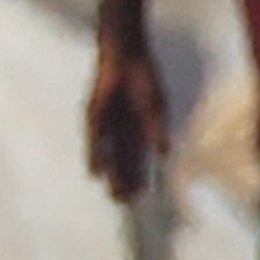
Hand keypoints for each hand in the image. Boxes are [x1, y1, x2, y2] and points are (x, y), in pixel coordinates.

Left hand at [83, 38, 165, 203]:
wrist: (126, 55)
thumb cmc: (143, 78)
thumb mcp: (155, 108)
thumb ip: (157, 131)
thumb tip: (165, 156)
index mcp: (139, 128)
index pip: (139, 159)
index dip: (141, 177)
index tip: (142, 196)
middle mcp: (121, 130)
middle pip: (123, 162)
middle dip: (125, 181)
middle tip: (125, 203)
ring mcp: (108, 124)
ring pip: (109, 155)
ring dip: (111, 175)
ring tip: (113, 195)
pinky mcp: (95, 115)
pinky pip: (95, 140)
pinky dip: (95, 157)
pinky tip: (95, 173)